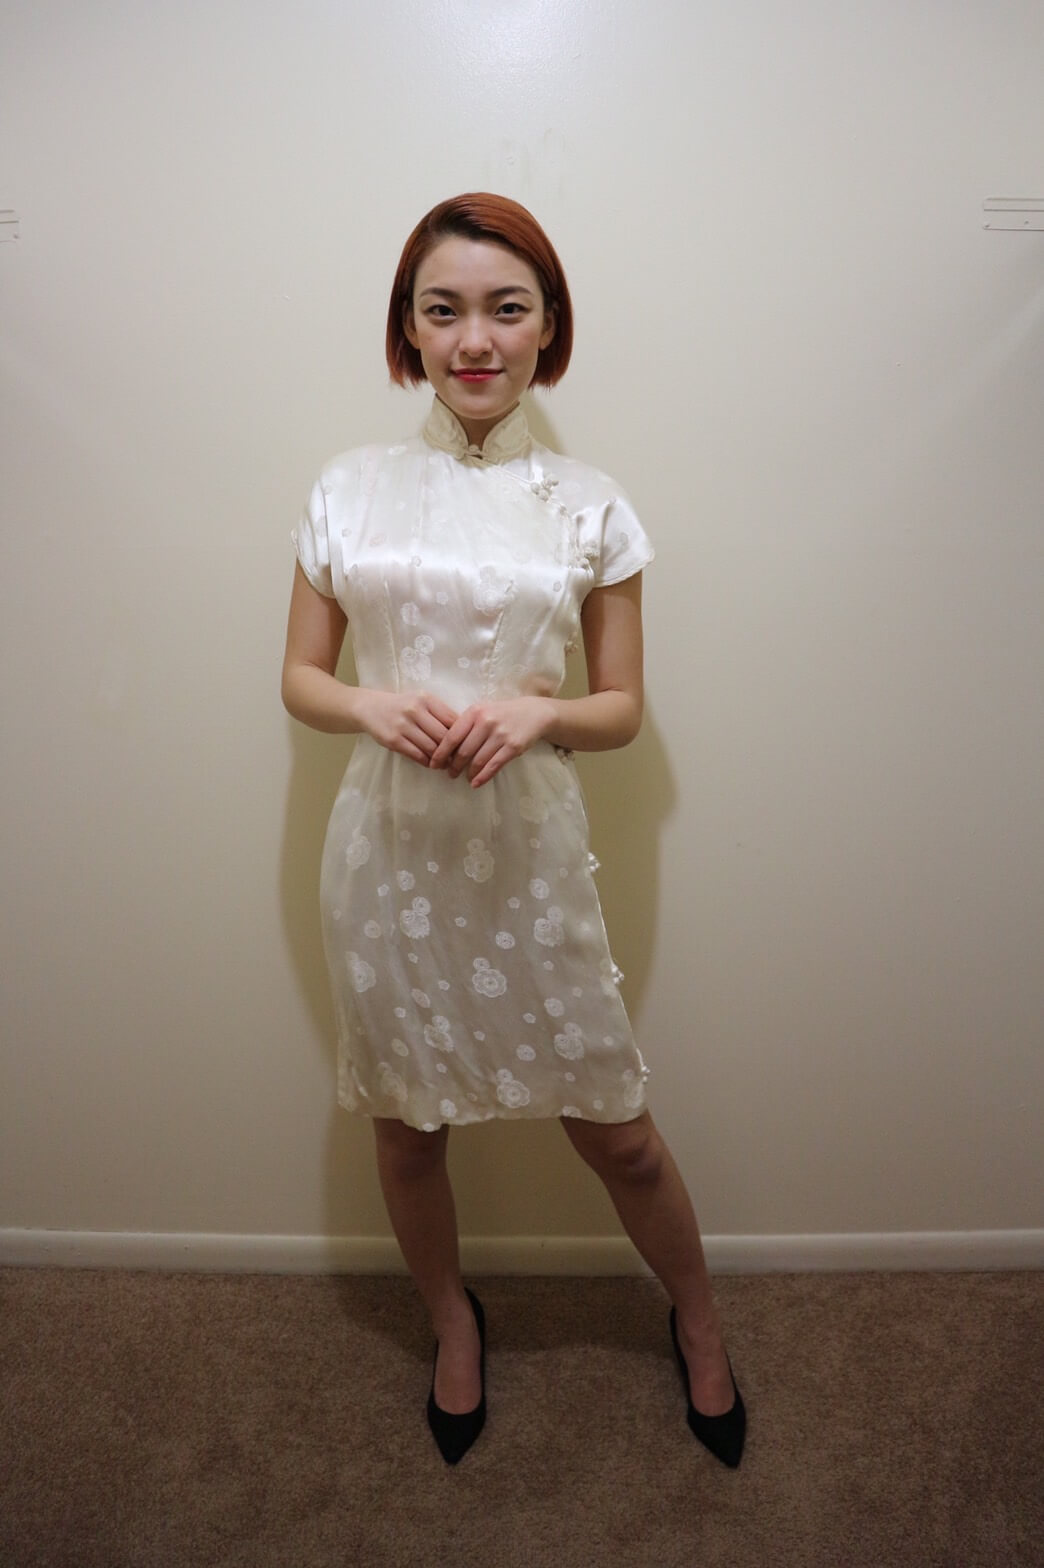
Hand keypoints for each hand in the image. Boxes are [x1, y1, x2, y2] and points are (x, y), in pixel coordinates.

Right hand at [356, 690, 458, 765]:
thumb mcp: (421, 701)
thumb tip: (464, 734)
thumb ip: (440, 714)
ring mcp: (403, 725)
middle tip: (458, 759)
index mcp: (426, 699)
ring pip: (431, 748)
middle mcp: (415, 710)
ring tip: (445, 763)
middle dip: (453, 751)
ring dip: (441, 759)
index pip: (452, 720)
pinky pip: (417, 755)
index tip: (466, 744)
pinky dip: (427, 762)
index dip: (462, 735)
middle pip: (443, 736)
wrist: (370, 708)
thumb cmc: (402, 706)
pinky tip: (431, 763)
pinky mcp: (393, 740)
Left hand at [430, 697, 554, 786]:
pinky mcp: (513, 747)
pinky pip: (493, 766)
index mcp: (475, 711)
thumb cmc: (502, 713)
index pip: (451, 736)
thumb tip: (446, 749)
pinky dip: (482, 777)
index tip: (434, 764)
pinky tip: (476, 783)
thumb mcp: (483, 711)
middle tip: (450, 774)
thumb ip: (466, 725)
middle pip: (463, 751)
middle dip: (454, 766)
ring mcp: (501, 735)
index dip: (441, 753)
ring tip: (465, 778)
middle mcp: (486, 722)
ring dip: (468, 773)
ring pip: (478, 760)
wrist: (534, 713)